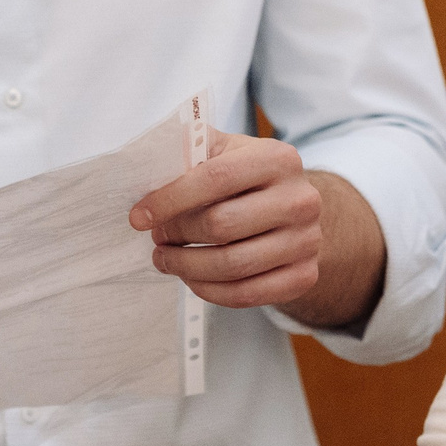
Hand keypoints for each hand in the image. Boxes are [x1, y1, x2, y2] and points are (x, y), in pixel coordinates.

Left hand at [128, 130, 323, 309]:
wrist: (295, 210)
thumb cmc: (248, 180)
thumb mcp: (226, 153)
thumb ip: (191, 151)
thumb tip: (148, 167)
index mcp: (278, 158)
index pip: (216, 177)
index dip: (171, 199)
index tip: (139, 216)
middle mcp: (300, 199)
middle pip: (222, 225)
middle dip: (177, 234)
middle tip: (157, 237)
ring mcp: (307, 240)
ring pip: (232, 265)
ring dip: (186, 266)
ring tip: (167, 259)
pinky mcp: (304, 275)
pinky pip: (246, 294)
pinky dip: (209, 291)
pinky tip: (192, 278)